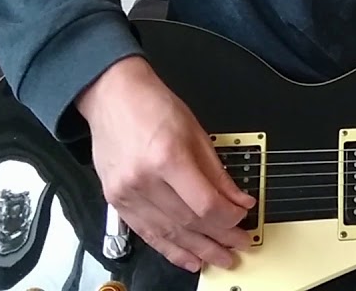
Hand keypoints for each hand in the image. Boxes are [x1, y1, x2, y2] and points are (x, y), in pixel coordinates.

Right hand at [76, 56, 256, 272]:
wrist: (112, 97)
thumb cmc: (153, 107)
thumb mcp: (196, 132)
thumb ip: (217, 171)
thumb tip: (238, 199)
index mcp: (167, 157)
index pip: (205, 204)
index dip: (229, 217)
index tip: (244, 217)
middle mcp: (143, 179)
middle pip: (189, 222)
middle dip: (219, 237)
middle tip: (239, 244)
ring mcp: (126, 193)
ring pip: (169, 233)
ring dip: (198, 250)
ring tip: (220, 258)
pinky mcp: (116, 202)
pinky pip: (147, 233)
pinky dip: (170, 248)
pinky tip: (188, 258)